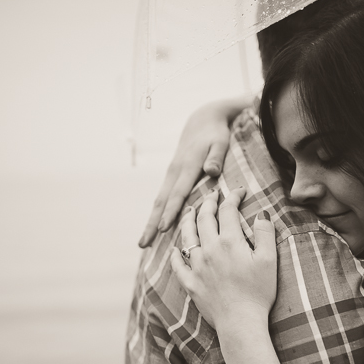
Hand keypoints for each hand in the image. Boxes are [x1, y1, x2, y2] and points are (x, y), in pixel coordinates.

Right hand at [138, 99, 242, 247]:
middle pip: (161, 202)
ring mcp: (171, 174)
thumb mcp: (221, 142)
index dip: (171, 212)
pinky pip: (162, 198)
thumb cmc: (216, 134)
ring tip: (143, 243)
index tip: (162, 229)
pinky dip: (156, 213)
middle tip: (143, 244)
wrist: (203, 119)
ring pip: (159, 201)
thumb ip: (216, 157)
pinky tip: (154, 228)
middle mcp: (174, 172)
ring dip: (150, 221)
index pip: (178, 193)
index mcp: (187, 167)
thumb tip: (211, 170)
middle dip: (151, 224)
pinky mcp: (171, 176)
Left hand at [170, 187, 276, 330]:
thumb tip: (261, 212)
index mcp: (230, 241)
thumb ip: (265, 232)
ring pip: (187, 236)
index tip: (239, 191)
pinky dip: (176, 254)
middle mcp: (209, 249)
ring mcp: (197, 266)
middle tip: (212, 194)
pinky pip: (178, 265)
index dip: (233, 197)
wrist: (240, 322)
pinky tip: (175, 248)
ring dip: (188, 220)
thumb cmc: (259, 292)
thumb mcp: (269, 260)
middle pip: (204, 218)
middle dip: (208, 202)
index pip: (228, 210)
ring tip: (189, 211)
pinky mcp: (191, 283)